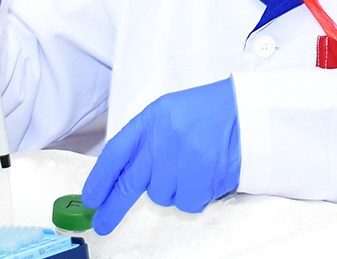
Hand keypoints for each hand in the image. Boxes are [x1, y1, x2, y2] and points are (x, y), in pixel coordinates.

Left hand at [81, 77, 241, 234]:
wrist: (245, 112)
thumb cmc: (205, 114)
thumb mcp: (167, 115)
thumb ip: (145, 141)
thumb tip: (122, 176)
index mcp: (149, 121)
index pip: (115, 153)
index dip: (99, 179)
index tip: (91, 198)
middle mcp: (161, 140)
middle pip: (129, 184)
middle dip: (113, 207)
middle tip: (102, 223)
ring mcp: (182, 159)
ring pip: (161, 196)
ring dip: (172, 190)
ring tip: (190, 168)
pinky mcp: (202, 176)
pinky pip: (187, 202)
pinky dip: (194, 196)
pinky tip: (204, 176)